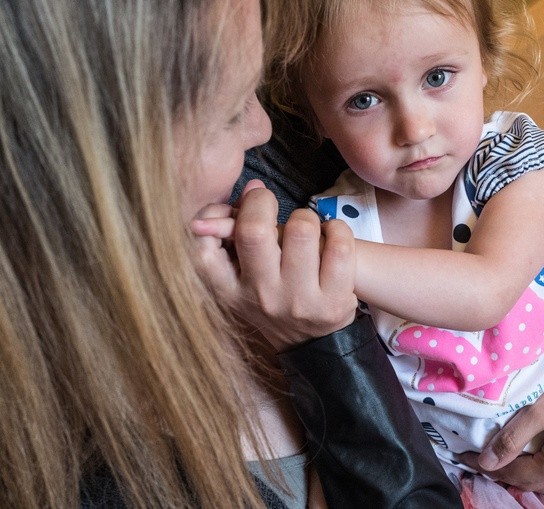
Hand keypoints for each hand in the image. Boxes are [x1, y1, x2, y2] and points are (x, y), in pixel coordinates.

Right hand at [191, 180, 357, 350]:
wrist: (313, 344)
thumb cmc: (276, 295)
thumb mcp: (245, 275)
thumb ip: (240, 231)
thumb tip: (253, 187)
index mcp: (231, 290)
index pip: (204, 250)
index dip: (213, 217)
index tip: (235, 210)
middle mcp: (261, 296)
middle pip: (254, 231)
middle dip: (263, 203)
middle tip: (270, 205)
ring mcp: (298, 301)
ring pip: (301, 229)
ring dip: (305, 217)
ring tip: (306, 228)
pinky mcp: (333, 301)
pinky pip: (338, 245)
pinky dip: (337, 229)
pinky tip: (332, 236)